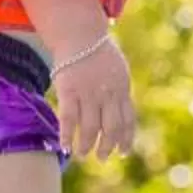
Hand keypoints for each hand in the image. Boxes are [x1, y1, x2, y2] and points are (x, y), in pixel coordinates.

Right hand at [53, 37, 135, 158]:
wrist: (80, 34)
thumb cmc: (99, 52)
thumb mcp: (119, 71)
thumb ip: (120, 92)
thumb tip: (123, 112)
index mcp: (122, 90)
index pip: (128, 121)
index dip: (126, 139)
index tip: (123, 153)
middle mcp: (108, 94)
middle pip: (111, 128)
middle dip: (107, 147)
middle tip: (102, 158)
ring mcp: (89, 94)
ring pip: (90, 128)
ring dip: (87, 145)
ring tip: (83, 155)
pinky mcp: (69, 91)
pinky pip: (68, 119)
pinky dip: (67, 135)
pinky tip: (65, 145)